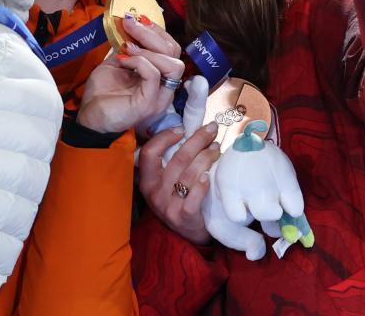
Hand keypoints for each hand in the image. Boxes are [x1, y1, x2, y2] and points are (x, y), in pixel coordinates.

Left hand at [77, 15, 183, 133]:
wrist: (89, 116)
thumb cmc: (102, 93)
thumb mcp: (116, 62)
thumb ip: (128, 47)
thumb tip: (132, 23)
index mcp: (158, 74)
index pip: (171, 47)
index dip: (156, 30)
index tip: (136, 19)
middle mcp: (163, 85)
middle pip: (175, 52)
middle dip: (152, 33)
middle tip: (130, 25)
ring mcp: (159, 96)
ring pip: (173, 64)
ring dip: (148, 49)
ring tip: (127, 48)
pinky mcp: (149, 103)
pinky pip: (154, 75)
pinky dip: (140, 62)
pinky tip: (123, 61)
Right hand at [138, 122, 219, 244]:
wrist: (188, 234)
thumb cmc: (179, 199)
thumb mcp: (166, 182)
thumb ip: (170, 161)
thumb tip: (189, 129)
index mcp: (147, 180)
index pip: (149, 153)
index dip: (164, 138)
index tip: (182, 129)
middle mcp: (154, 192)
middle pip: (176, 159)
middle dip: (196, 140)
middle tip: (211, 130)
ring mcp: (168, 206)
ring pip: (188, 175)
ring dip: (206, 157)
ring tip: (217, 148)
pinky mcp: (184, 217)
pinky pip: (194, 197)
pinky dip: (203, 184)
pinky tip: (210, 176)